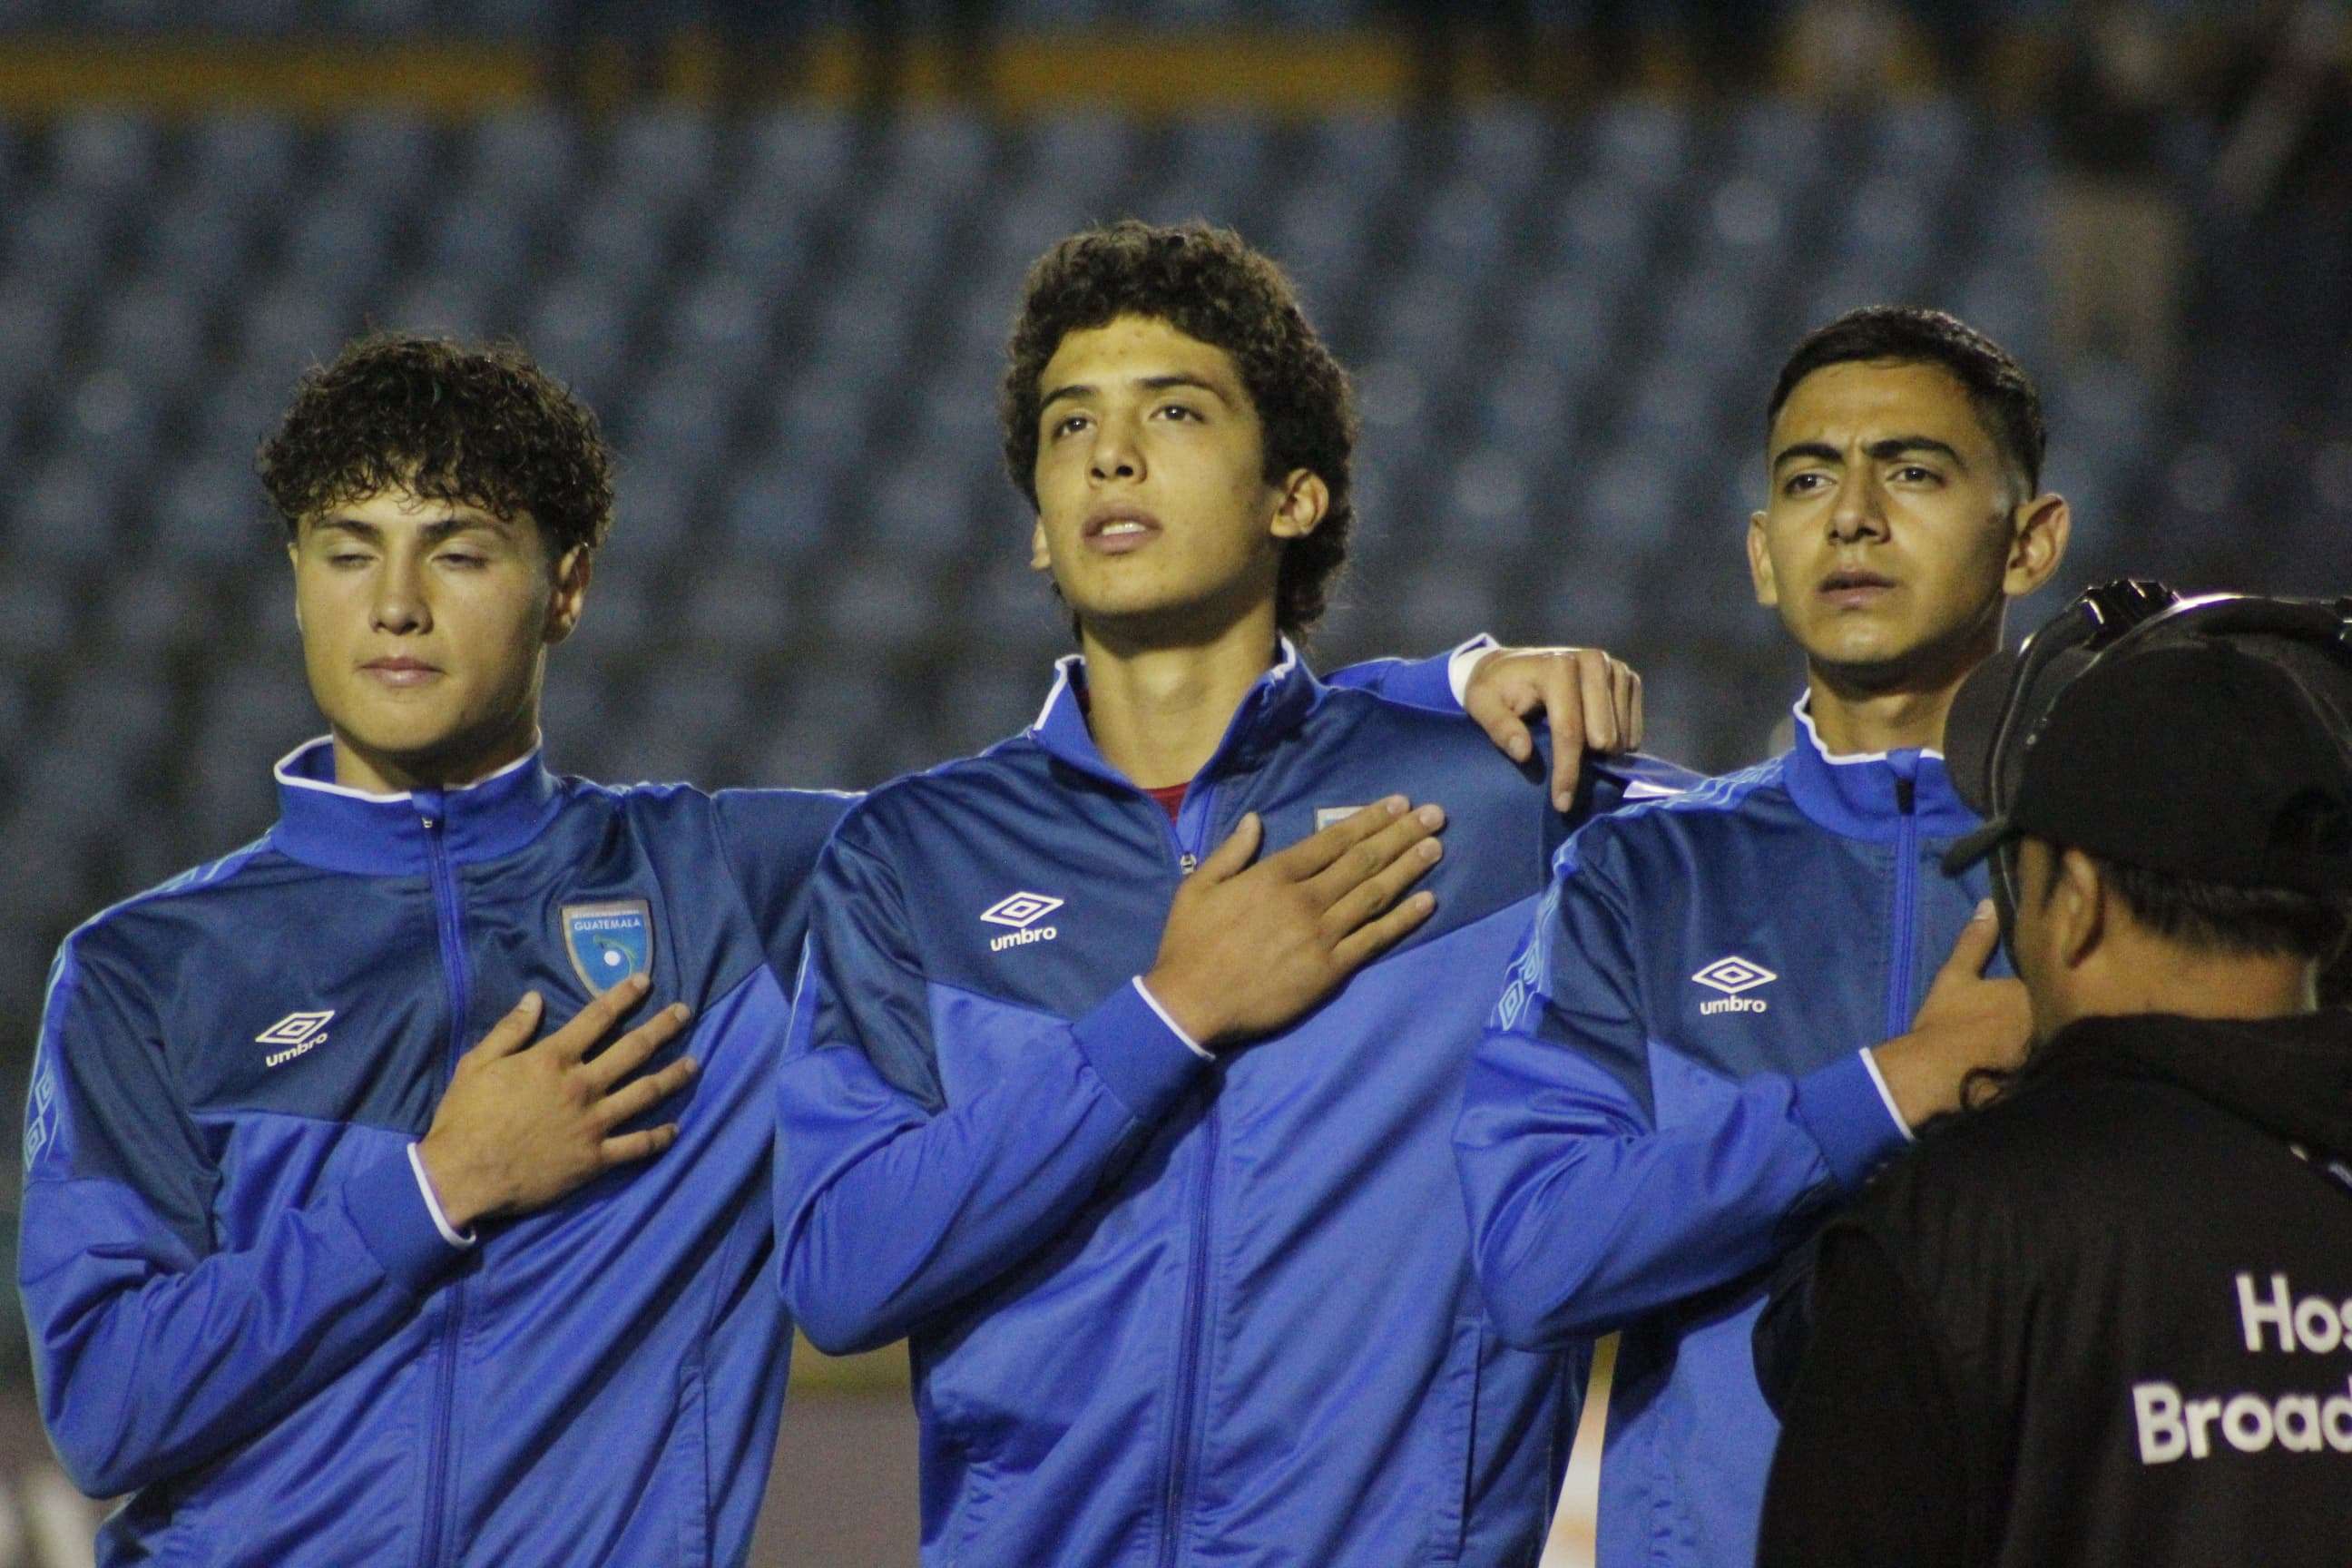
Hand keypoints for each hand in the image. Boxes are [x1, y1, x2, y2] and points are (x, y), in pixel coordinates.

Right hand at [417, 974, 696, 1229]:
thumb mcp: (477, 1063)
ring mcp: (593, 1123)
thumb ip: (510, 1029)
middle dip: (663, 1027)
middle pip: (634, 1049)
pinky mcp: (595, 1159)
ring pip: (646, 1093)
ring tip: (694, 1062)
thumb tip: (535, 998)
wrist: (463, 1175)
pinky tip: (675, 1129)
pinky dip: (659, 1137)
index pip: (598, 1018)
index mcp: (553, 1059)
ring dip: (674, 1075)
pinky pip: (637, 1146)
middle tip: (684, 1012)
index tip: (645, 981)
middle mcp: (582, 1086)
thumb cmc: (466, 1117)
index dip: (624, 996)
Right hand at [1143, 797, 1443, 1048]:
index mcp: (1274, 875)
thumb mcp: (1198, 886)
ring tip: (1436, 846)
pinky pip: (1374, 939)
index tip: (1397, 803)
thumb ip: (1231, 851)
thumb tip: (1256, 819)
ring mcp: (1321, 935)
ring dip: (1409, 867)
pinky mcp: (1330, 970)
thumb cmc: (1191, 944)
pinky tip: (1428, 902)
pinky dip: (1403, 919)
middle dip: (1401, 834)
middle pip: (1363, 861)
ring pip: (1375, 894)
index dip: (1369, 819)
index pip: (1333, 840)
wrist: (1192, 1004)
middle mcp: (1305, 899)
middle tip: (1435, 815)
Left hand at [1460, 646, 1644, 811]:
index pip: (1569, 730)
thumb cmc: (1497, 689)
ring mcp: (1614, 668)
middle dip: (1587, 763)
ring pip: (1621, 731)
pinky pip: (1634, 722)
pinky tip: (1600, 747)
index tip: (1561, 802)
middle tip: (1567, 779)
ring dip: (1604, 754)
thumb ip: (1499, 726)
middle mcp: (1593, 661)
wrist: (1515, 665)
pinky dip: (1620, 741)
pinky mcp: (1626, 677)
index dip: (1567, 770)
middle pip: (1602, 733)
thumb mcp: (1481, 703)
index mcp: (1558, 667)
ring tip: (1581, 759)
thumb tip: (1523, 752)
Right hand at [1868, 902, 2032, 1127]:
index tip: (2035, 985)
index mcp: (2029, 989)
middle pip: (2056, 1008)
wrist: (1936, 1071)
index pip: (2049, 980)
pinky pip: (2047, 1062)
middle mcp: (2045, 1017)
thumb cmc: (1946, 1019)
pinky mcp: (2038, 1074)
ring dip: (2049, 1035)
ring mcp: (2043, 1048)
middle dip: (2051, 1008)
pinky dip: (2044, 1060)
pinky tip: (2029, 1062)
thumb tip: (1989, 904)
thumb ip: (1975, 941)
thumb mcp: (1955, 975)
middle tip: (2027, 1015)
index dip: (2044, 982)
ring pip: (2054, 1035)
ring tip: (2033, 1038)